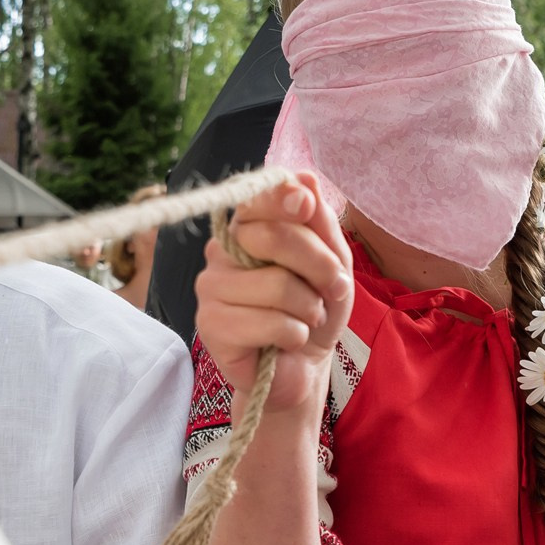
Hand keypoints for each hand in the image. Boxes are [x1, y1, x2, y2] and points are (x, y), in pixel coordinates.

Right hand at [195, 172, 352, 413]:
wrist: (303, 366)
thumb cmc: (313, 308)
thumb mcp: (332, 262)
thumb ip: (319, 221)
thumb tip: (304, 177)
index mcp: (247, 228)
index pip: (257, 199)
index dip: (284, 198)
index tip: (305, 205)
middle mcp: (221, 252)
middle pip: (274, 238)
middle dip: (320, 266)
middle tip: (333, 289)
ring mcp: (210, 288)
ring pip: (276, 285)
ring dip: (309, 309)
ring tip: (306, 319)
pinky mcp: (210, 325)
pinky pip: (268, 322)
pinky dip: (295, 334)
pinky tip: (288, 341)